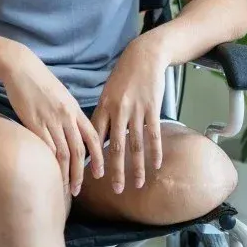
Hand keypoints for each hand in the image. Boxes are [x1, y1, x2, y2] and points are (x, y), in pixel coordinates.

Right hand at [2, 48, 104, 195]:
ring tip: (64, 188)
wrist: (21, 68)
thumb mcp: (61, 95)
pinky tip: (49, 173)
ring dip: (66, 174)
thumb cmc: (40, 81)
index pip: (93, 137)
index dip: (98, 157)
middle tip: (78, 190)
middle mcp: (66, 116)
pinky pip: (46, 148)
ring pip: (64, 154)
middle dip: (80, 174)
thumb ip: (69, 113)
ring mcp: (51, 120)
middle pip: (79, 151)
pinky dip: (50, 164)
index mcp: (75, 109)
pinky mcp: (34, 122)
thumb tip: (72, 131)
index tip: (99, 173)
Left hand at [91, 34, 167, 193]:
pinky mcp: (152, 108)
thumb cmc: (124, 76)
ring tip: (137, 184)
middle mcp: (117, 110)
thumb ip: (103, 114)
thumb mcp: (108, 92)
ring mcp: (135, 110)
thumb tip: (95, 137)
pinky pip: (153, 134)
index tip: (91, 176)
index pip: (95, 138)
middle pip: (114, 147)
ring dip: (137, 167)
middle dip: (114, 170)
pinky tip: (155, 165)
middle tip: (115, 190)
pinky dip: (154, 151)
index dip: (93, 158)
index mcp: (103, 106)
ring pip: (135, 145)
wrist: (143, 56)